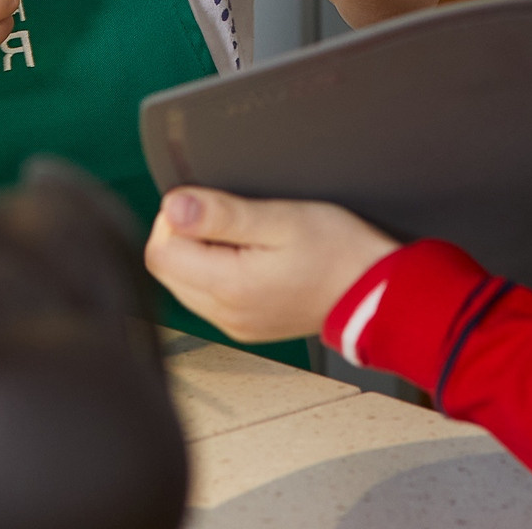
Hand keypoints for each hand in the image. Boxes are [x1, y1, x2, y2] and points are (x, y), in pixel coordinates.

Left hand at [146, 187, 399, 343]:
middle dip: (186, 236)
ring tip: (246, 238)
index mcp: (229, 288)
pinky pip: (207, 295)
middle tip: (232, 220)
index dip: (174, 220)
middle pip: (167, 269)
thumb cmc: (336, 251)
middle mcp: (224, 314)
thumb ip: (222, 215)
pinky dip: (216, 271)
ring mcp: (233, 324)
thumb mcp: (281, 219)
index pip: (160, 253)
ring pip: (184, 282)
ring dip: (201, 254)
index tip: (209, 205)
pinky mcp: (243, 325)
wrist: (372, 291)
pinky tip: (250, 257)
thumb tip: (173, 206)